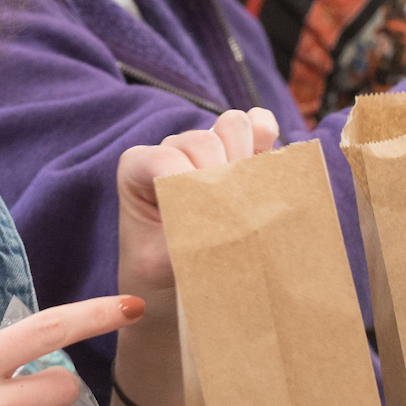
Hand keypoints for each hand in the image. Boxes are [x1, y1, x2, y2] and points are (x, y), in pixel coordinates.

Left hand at [116, 108, 280, 306]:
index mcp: (138, 168)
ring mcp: (206, 146)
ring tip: (243, 195)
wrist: (173, 282)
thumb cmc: (159, 270)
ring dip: (244, 158)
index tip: (199, 218)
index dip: (188, 183)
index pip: (164, 157)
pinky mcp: (239, 149)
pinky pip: (258, 123)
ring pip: (233, 126)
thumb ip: (184, 238)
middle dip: (219, 176)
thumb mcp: (160, 264)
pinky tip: (263, 167)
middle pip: (203, 139)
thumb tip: (227, 222)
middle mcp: (172, 148)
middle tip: (225, 215)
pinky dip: (267, 138)